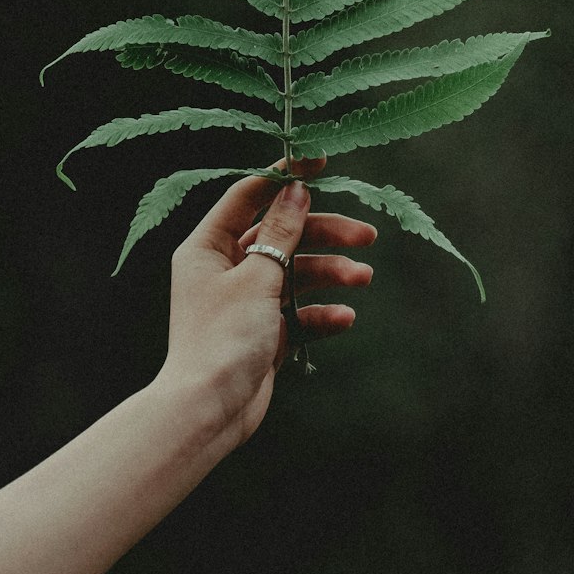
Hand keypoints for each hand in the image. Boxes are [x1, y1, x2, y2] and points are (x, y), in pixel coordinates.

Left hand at [152, 156, 375, 449]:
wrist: (209, 412)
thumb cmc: (222, 339)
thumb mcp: (256, 276)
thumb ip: (281, 232)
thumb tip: (296, 190)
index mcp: (208, 247)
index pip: (248, 196)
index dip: (285, 177)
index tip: (320, 161)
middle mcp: (224, 268)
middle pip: (281, 235)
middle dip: (324, 234)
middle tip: (365, 234)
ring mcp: (245, 300)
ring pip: (295, 272)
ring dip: (330, 273)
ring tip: (363, 278)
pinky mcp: (262, 331)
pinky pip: (298, 311)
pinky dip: (321, 312)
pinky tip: (344, 317)